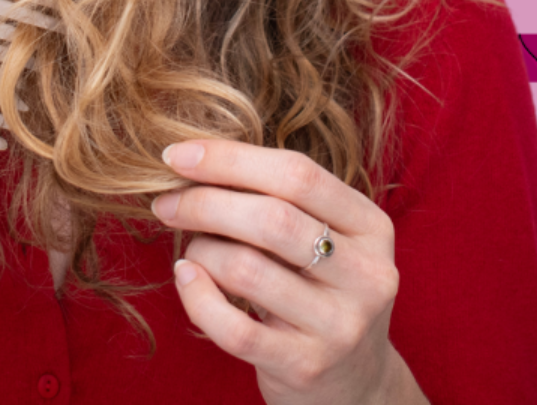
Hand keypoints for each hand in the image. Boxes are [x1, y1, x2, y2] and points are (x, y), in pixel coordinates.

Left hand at [152, 141, 424, 404]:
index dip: (230, 158)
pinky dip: (197, 297)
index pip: (297, 173)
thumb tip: (193, 159)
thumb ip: (277, 197)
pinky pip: (234, 328)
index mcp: (371, 226)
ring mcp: (339, 326)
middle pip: (272, 217)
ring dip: (201, 250)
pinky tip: (186, 278)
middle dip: (204, 203)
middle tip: (165, 203)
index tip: (177, 154)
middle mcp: (367, 275)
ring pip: (246, 269)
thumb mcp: (324, 237)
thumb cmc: (319, 287)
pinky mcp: (306, 367)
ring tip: (191, 250)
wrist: (355, 383)